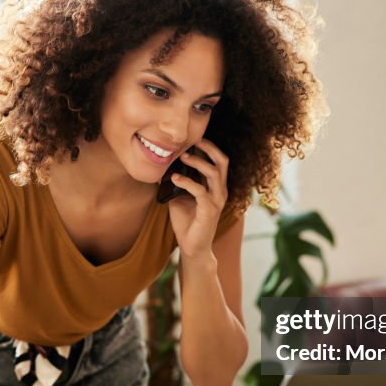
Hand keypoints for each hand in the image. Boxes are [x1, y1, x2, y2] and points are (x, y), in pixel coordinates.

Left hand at [167, 138, 228, 259]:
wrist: (192, 247)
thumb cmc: (187, 222)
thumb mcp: (179, 197)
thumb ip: (177, 182)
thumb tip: (162, 167)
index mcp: (216, 186)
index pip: (219, 161)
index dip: (209, 147)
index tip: (194, 138)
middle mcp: (220, 191)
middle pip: (222, 162)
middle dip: (209, 148)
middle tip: (194, 140)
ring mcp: (217, 200)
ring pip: (213, 173)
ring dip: (197, 162)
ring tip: (183, 157)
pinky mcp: (209, 210)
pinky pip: (200, 190)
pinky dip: (186, 181)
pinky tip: (175, 178)